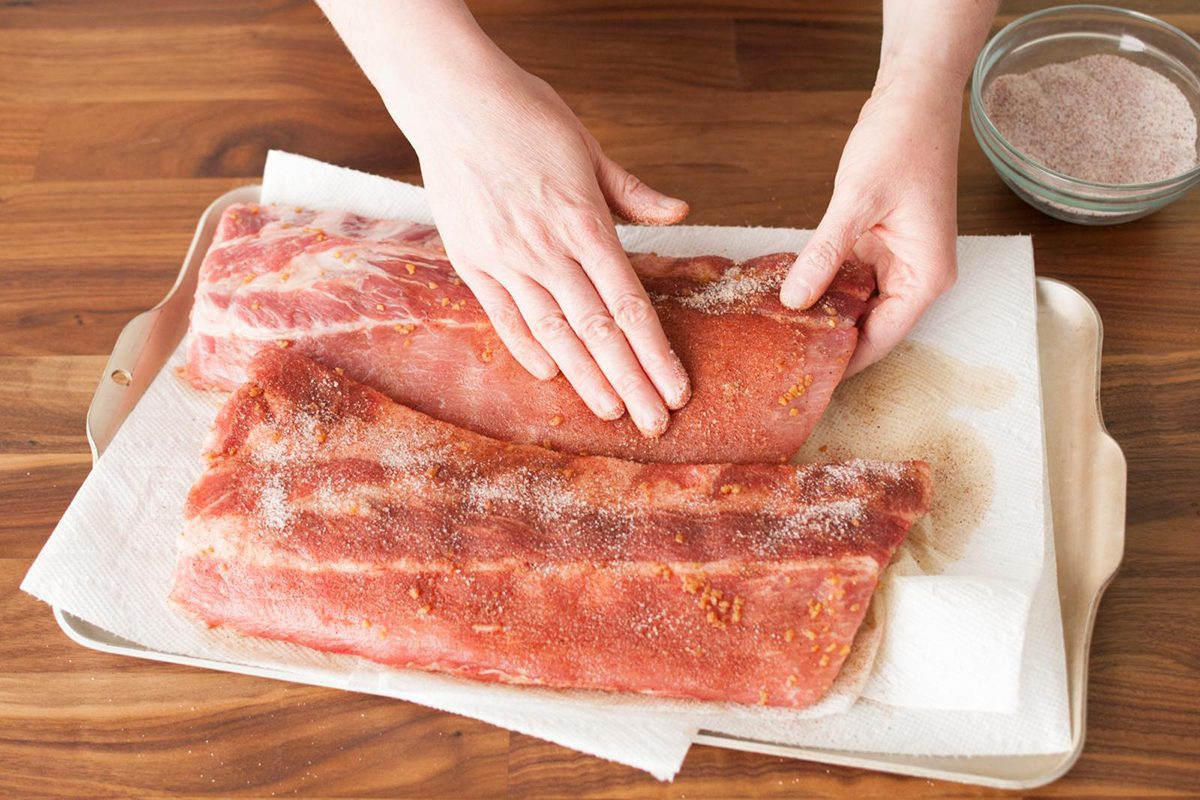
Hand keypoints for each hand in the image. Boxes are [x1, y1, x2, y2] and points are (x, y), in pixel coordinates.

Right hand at [397, 59, 690, 436]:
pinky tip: (549, 376)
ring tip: (612, 413)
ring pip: (553, 332)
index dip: (655, 353)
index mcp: (584, 222)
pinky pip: (503, 315)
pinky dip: (526, 347)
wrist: (452, 97)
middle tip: (655, 424)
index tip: (677, 390)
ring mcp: (505, 258)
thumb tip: (680, 215)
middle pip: (597, 330)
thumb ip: (633, 193)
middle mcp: (546, 249)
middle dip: (630, 382)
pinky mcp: (470, 259)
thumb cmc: (526, 115)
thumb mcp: (589, 147)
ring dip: (585, 378)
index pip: (629, 304)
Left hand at [781, 74, 961, 374]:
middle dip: (827, 341)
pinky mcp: (878, 243)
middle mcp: (916, 275)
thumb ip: (826, 253)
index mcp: (926, 276)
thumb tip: (794, 300)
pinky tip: (786, 292)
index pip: (882, 339)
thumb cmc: (902, 140)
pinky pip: (847, 276)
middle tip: (778, 357)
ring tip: (775, 332)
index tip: (804, 379)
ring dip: (821, 313)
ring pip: (855, 303)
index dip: (844, 363)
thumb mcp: (858, 200)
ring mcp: (897, 260)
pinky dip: (821, 284)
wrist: (915, 96)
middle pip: (869, 327)